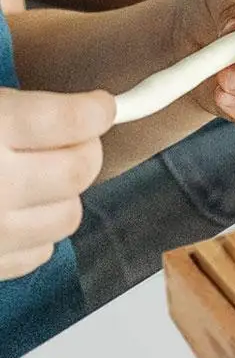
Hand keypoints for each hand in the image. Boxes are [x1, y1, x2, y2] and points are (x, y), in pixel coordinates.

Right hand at [0, 89, 112, 278]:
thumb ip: (19, 111)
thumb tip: (84, 114)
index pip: (71, 121)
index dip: (94, 111)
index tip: (100, 107)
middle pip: (79, 170)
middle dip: (82, 151)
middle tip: (67, 141)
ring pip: (68, 216)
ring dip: (61, 195)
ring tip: (30, 178)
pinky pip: (40, 251)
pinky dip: (35, 232)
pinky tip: (10, 211)